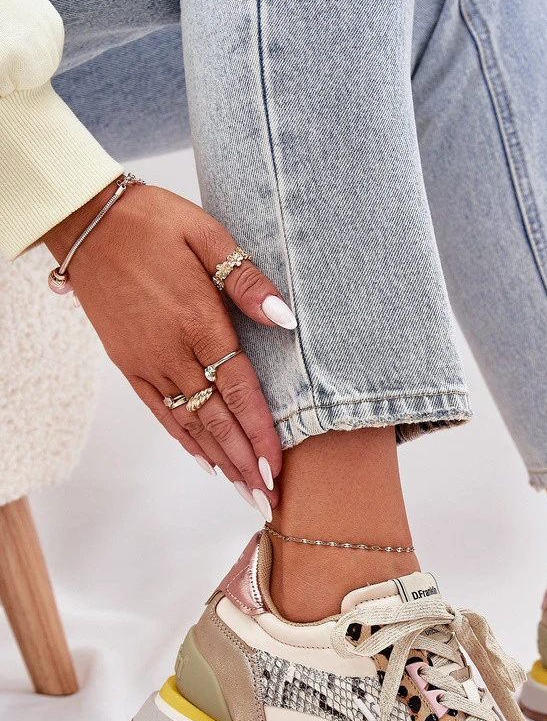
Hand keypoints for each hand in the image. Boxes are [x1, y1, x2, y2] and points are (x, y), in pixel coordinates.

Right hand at [44, 181, 294, 510]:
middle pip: (217, 420)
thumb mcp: (208, 235)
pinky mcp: (128, 363)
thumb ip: (247, 281)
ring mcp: (147, 361)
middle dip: (244, 464)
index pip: (238, 391)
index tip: (277, 469)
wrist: (87, 221)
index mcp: (198, 321)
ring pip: (190, 423)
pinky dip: (185, 439)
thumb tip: (285, 319)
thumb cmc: (153, 222)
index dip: (260, 434)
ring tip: (244, 491)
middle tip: (268, 500)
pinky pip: (160, 411)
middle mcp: (172, 351)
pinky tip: (205, 460)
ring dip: (220, 461)